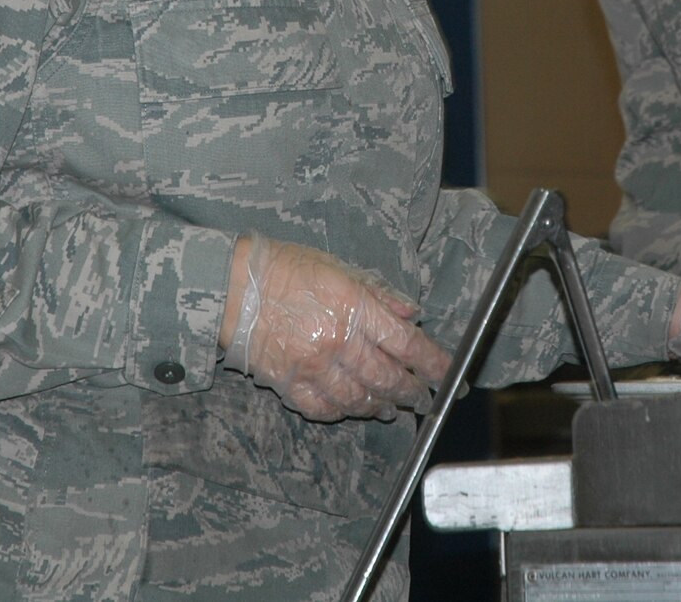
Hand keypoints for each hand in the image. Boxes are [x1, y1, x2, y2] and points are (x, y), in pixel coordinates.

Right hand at [222, 237, 450, 421]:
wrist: (233, 287)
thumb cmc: (287, 269)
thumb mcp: (338, 268)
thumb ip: (379, 294)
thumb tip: (411, 313)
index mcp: (355, 308)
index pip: (407, 344)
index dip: (433, 364)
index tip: (448, 374)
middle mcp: (339, 342)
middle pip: (388, 378)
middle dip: (411, 392)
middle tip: (422, 398)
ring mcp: (314, 367)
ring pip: (359, 399)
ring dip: (380, 406)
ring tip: (391, 408)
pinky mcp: (289, 384)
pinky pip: (324, 408)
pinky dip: (343, 412)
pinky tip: (352, 408)